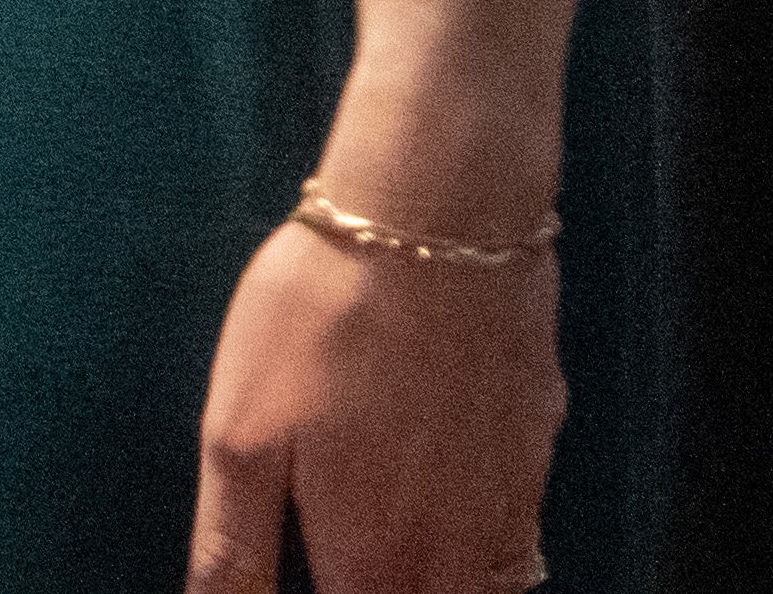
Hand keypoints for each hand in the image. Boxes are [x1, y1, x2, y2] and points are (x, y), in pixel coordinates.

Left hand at [185, 214, 560, 592]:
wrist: (438, 215)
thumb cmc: (322, 320)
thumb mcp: (240, 437)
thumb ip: (232, 551)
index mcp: (376, 562)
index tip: (314, 563)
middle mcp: (458, 553)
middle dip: (380, 586)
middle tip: (340, 548)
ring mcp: (513, 498)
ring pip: (485, 584)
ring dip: (438, 576)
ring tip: (389, 544)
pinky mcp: (540, 439)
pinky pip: (521, 529)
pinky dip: (488, 539)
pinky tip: (447, 489)